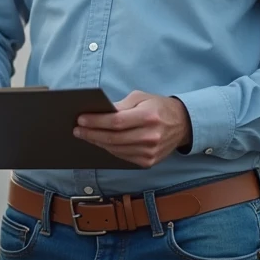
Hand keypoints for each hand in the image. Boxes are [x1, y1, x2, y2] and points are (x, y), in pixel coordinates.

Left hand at [73, 90, 192, 167]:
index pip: (116, 122)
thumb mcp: (140, 97)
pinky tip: (100, 143)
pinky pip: (123, 157)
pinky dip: (110, 150)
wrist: (182, 124)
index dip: (96, 122)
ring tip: (85, 136)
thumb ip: (120, 105)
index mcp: (148, 117)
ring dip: (98, 143)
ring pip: (116, 150)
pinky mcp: (149, 162)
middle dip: (92, 134)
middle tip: (77, 130)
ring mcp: (151, 152)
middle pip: (114, 138)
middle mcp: (151, 136)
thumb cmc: (158, 107)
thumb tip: (98, 113)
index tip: (81, 119)